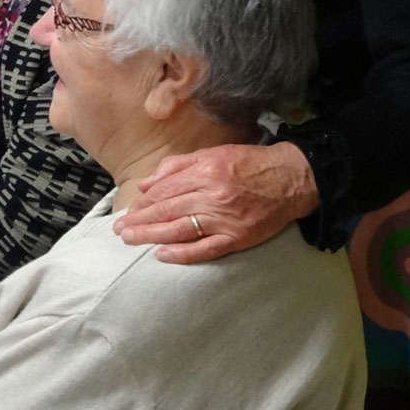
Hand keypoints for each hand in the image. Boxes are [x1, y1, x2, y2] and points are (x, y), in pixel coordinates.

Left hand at [113, 142, 319, 263]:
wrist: (290, 179)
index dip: (144, 202)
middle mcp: (213, 194)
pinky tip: (162, 255)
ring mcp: (225, 218)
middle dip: (140, 220)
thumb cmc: (250, 164)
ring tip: (131, 240)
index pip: (165, 189)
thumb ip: (178, 166)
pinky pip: (205, 249)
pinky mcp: (237, 238)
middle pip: (167, 209)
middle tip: (120, 231)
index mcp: (206, 170)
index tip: (129, 211)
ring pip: (180, 229)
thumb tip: (147, 182)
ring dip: (151, 236)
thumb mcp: (213, 154)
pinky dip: (183, 254)